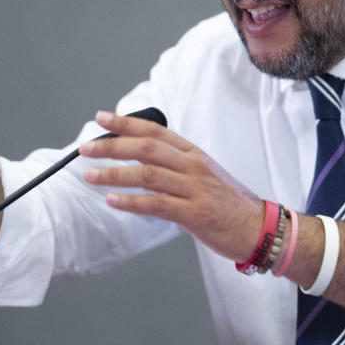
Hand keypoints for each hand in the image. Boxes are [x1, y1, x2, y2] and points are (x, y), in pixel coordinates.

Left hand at [80, 110, 263, 261]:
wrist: (259, 227)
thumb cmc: (229, 203)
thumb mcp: (205, 175)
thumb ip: (176, 166)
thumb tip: (141, 161)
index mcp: (193, 154)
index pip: (155, 131)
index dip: (126, 123)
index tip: (101, 117)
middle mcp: (193, 166)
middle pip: (147, 148)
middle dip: (112, 146)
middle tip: (86, 148)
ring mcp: (194, 189)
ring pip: (148, 174)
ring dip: (114, 174)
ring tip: (90, 175)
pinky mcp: (195, 214)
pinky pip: (157, 205)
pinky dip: (132, 202)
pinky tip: (113, 201)